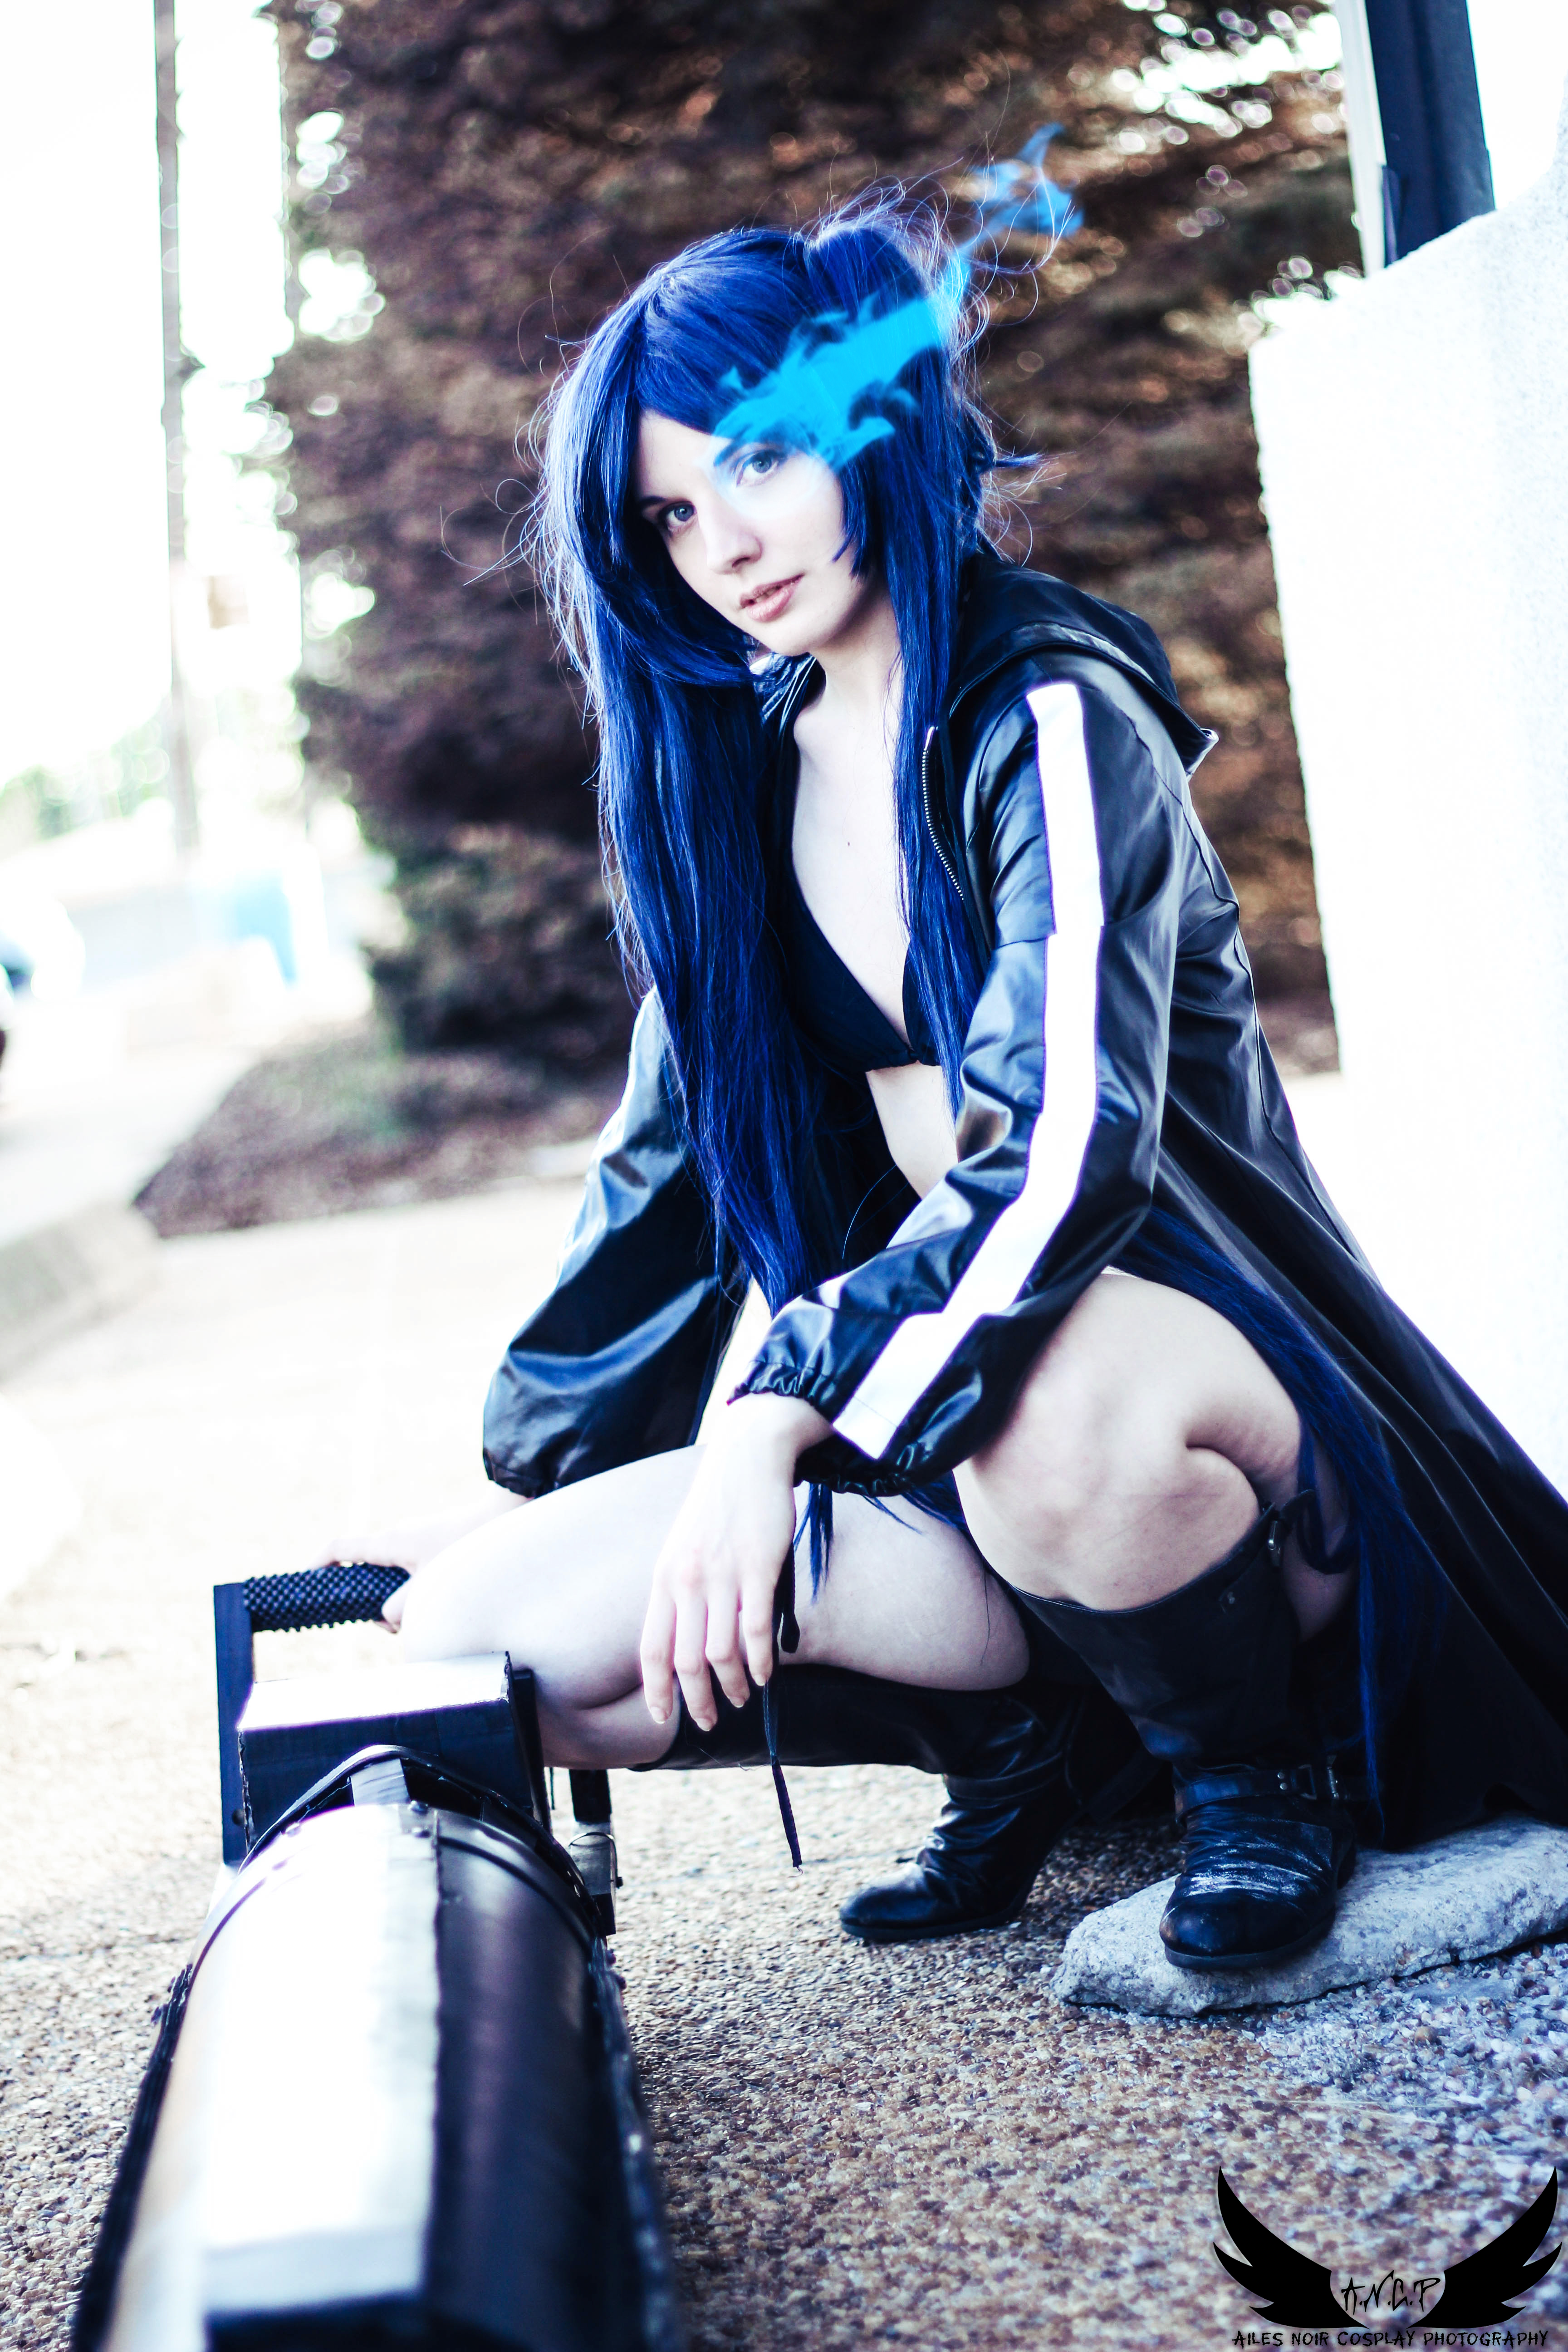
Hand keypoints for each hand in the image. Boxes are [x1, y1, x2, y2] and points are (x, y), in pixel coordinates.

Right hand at [307, 1489, 526, 1629]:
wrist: (504, 1515)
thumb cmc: (468, 1548)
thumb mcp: (431, 1586)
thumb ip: (403, 1608)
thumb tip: (387, 1618)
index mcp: (389, 1542)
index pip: (340, 1547)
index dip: (318, 1564)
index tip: (307, 1582)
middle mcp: (397, 1538)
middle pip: (366, 1574)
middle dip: (374, 1604)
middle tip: (395, 1622)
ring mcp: (414, 1541)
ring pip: (391, 1578)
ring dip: (400, 1601)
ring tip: (428, 1608)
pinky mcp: (431, 1547)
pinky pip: (410, 1573)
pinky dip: (415, 1591)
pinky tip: (440, 1599)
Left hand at [640, 1393, 830, 1729]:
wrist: (747, 1455)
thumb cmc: (718, 1504)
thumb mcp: (683, 1547)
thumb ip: (680, 1589)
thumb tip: (684, 1637)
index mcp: (664, 1577)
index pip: (651, 1648)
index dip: (656, 1689)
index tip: (661, 1717)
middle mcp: (687, 1580)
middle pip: (686, 1660)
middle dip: (697, 1701)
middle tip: (711, 1721)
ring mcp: (722, 1575)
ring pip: (721, 1653)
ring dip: (732, 1686)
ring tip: (743, 1698)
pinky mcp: (758, 1568)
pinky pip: (756, 1630)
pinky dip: (761, 1661)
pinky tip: (766, 1675)